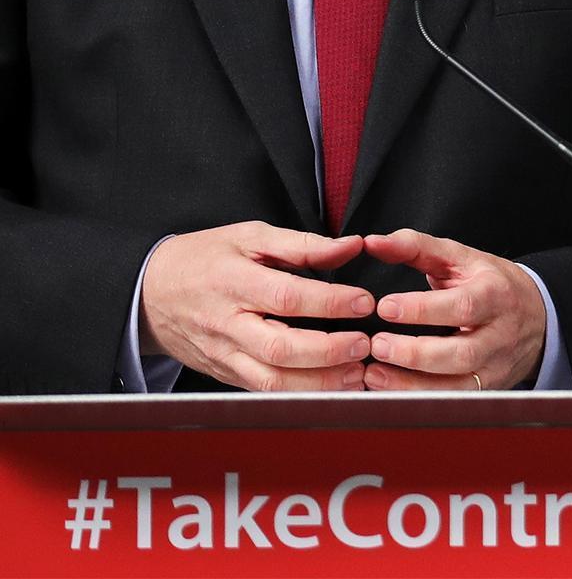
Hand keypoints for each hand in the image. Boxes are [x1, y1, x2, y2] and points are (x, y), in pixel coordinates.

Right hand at [138, 222, 372, 391]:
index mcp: (234, 282)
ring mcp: (224, 355)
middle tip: (364, 344)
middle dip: (328, 351)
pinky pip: (263, 392)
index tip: (364, 302)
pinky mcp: (224, 375)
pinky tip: (331, 387)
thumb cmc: (204, 258)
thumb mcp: (249, 236)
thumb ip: (303, 244)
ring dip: (319, 383)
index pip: (287, 297)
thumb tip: (352, 245)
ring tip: (356, 374)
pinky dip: (300, 395)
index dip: (329, 302)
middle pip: (280, 348)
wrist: (148, 293)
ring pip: (272, 381)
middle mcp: (227, 324)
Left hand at [362, 228, 545, 390]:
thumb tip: (374, 242)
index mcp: (495, 294)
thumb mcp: (462, 258)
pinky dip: (418, 401)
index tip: (385, 307)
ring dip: (410, 385)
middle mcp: (499, 334)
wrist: (539, 316)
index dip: (422, 310)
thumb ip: (417, 247)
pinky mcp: (486, 389)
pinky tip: (388, 392)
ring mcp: (494, 367)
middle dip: (414, 353)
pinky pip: (452, 403)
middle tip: (376, 344)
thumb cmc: (491, 284)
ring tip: (373, 374)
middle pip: (461, 353)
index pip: (462, 306)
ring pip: (456, 386)